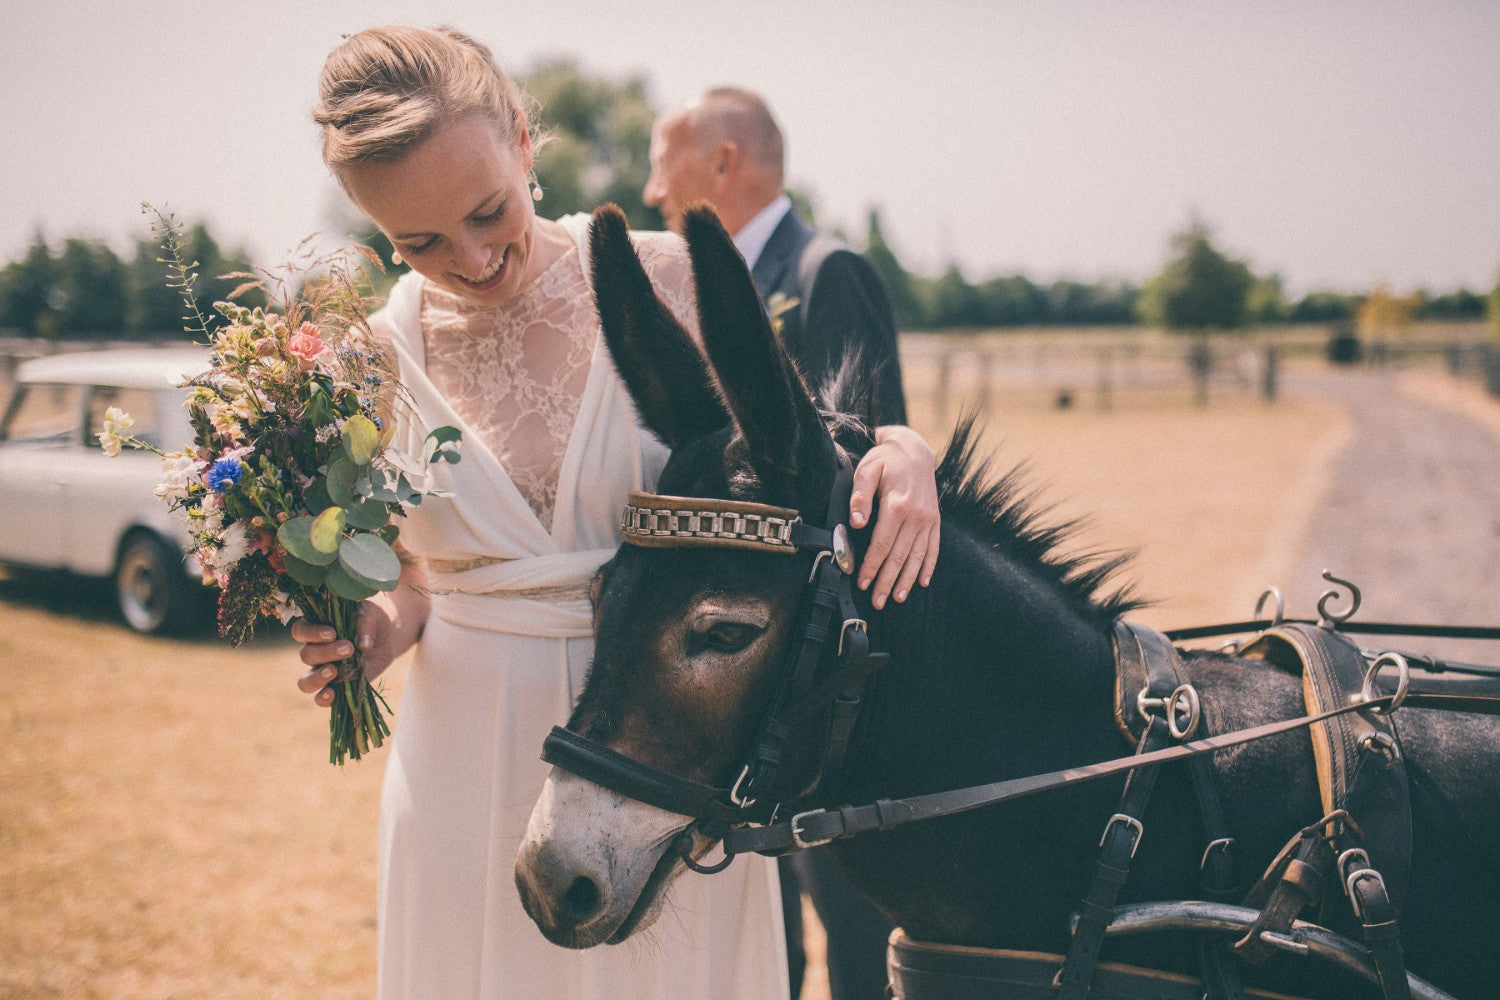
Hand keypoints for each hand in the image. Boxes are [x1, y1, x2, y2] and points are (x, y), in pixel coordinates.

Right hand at [291, 564, 428, 707]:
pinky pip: (320, 698)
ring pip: (305, 681)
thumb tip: (363, 644)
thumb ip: (365, 624)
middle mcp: (315, 650)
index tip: (332, 634)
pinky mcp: (335, 686)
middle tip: (348, 649)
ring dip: (317, 678)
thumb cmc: (373, 620)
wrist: (386, 637)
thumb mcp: (371, 615)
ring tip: (334, 671)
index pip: (301, 631)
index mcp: (316, 628)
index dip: (312, 634)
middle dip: (325, 653)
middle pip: (306, 655)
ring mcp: (322, 671)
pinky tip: (332, 694)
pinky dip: (323, 698)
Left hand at [849, 425, 940, 609]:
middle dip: (887, 580)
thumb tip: (856, 522)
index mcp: (897, 505)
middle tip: (877, 601)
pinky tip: (923, 582)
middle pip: (900, 555)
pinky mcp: (935, 520)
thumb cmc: (885, 461)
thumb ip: (860, 496)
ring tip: (896, 598)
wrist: (914, 451)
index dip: (872, 565)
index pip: (882, 543)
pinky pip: (933, 547)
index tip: (863, 582)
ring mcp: (928, 519)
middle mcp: (916, 515)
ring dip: (907, 579)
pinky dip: (928, 566)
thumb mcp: (867, 470)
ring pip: (917, 556)